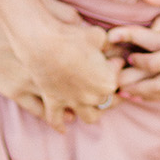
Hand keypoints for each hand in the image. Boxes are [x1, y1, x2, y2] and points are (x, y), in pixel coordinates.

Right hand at [0, 0, 118, 127]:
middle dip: (101, 95)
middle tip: (111, 97)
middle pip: (87, 92)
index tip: (118, 69)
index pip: (98, 66)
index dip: (111, 70)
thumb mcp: (47, 7)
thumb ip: (73, 20)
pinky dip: (56, 117)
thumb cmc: (8, 13)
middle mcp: (51, 72)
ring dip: (82, 110)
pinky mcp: (17, 92)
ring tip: (92, 110)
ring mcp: (34, 85)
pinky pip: (41, 111)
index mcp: (62, 50)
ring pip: (66, 107)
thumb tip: (94, 30)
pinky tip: (65, 119)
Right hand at [7, 1, 120, 130]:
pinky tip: (64, 125)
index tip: (111, 58)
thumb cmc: (70, 35)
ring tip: (90, 102)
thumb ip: (108, 44)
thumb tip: (112, 48)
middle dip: (107, 89)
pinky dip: (60, 123)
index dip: (115, 65)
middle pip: (106, 99)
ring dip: (92, 111)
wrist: (41, 41)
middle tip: (103, 77)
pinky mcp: (52, 102)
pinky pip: (56, 119)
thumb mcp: (97, 35)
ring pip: (89, 117)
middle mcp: (92, 97)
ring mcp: (72, 102)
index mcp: (107, 81)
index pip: (118, 77)